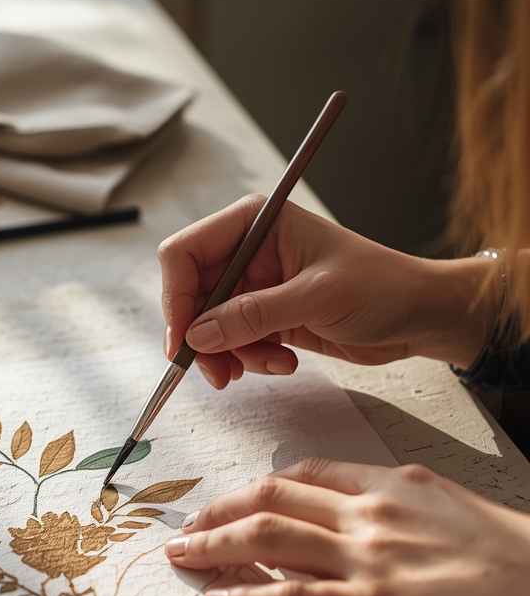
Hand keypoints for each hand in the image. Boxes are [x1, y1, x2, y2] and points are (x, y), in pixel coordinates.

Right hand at [158, 196, 496, 388]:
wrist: (420, 315)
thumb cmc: (383, 287)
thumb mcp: (317, 297)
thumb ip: (253, 315)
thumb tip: (198, 334)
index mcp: (256, 224)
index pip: (185, 254)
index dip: (176, 297)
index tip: (183, 339)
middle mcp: (249, 252)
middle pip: (191, 297)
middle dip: (202, 337)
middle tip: (218, 370)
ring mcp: (255, 286)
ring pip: (209, 327)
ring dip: (230, 355)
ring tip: (270, 363)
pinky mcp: (266, 316)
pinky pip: (234, 343)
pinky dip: (250, 359)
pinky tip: (283, 360)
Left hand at [164, 458, 529, 595]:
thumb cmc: (513, 562)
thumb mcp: (446, 513)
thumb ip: (388, 512)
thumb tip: (333, 527)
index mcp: (391, 485)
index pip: (303, 474)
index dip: (254, 489)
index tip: (227, 504)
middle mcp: (371, 513)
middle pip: (271, 497)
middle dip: (217, 511)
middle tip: (185, 528)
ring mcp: (370, 558)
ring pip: (268, 537)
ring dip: (214, 546)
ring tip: (181, 558)